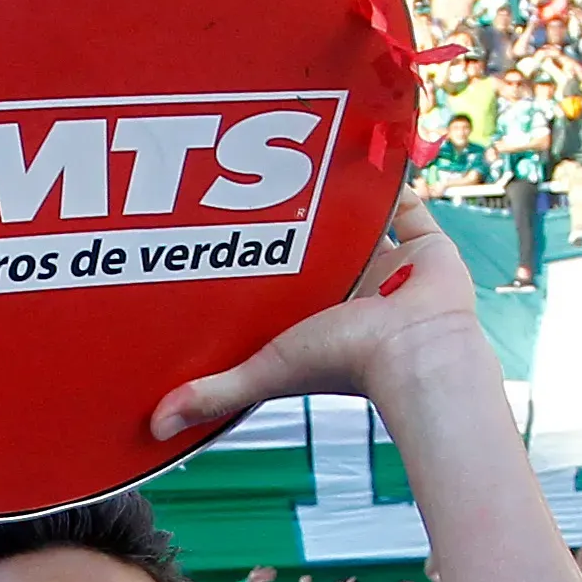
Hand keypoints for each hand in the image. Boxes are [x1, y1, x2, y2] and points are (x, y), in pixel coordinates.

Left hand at [147, 193, 482, 438]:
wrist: (414, 351)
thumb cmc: (345, 363)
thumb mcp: (265, 369)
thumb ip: (213, 393)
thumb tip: (153, 426)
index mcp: (318, 319)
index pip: (284, 286)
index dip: (266, 262)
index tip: (236, 232)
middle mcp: (355, 293)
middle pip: (324, 251)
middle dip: (304, 223)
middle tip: (273, 184)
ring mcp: (392, 269)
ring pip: (366, 227)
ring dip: (346, 201)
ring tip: (318, 164)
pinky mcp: (428, 249)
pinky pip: (412, 209)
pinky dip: (397, 184)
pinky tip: (371, 155)